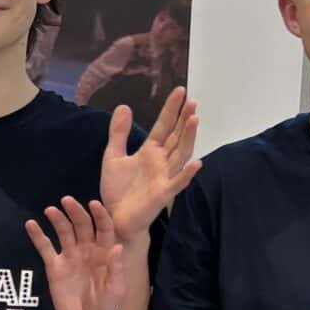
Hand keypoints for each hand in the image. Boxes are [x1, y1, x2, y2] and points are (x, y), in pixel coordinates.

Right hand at [24, 197, 126, 309]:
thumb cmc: (107, 306)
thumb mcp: (116, 289)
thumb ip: (116, 268)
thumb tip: (116, 247)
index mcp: (105, 253)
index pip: (104, 228)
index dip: (99, 215)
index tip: (93, 203)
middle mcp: (87, 250)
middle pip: (82, 226)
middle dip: (75, 212)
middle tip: (66, 201)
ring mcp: (70, 257)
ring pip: (64, 233)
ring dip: (58, 220)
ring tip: (50, 210)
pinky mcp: (55, 267)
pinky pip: (45, 248)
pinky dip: (38, 236)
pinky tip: (31, 224)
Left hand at [99, 87, 201, 239]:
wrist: (114, 218)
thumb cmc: (117, 190)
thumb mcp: (113, 156)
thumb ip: (118, 133)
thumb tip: (124, 106)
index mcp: (150, 152)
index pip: (164, 126)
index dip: (171, 109)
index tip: (180, 91)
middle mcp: (161, 162)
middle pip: (177, 137)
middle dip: (184, 119)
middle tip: (192, 101)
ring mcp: (164, 177)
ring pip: (181, 155)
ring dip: (188, 138)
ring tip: (194, 120)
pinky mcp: (162, 195)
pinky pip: (177, 183)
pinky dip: (187, 174)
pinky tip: (197, 163)